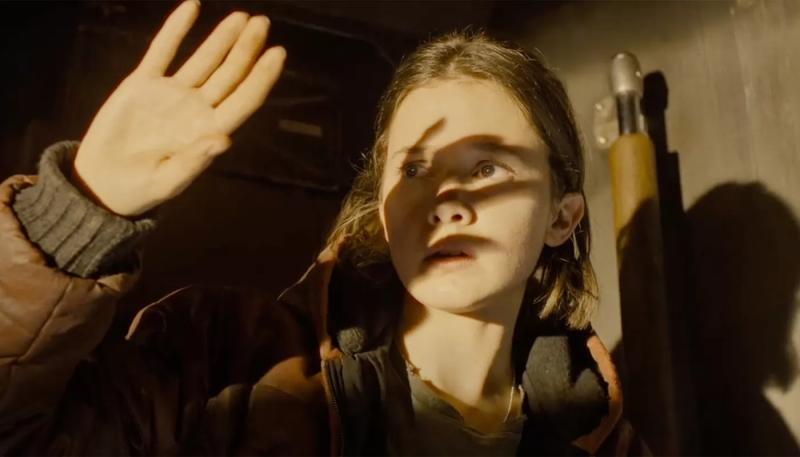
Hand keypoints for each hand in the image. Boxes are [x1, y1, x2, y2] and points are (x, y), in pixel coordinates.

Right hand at [72, 0, 285, 216]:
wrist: (101, 183)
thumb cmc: (139, 190)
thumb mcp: (166, 182)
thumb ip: (194, 162)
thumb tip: (224, 141)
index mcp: (207, 131)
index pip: (244, 100)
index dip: (262, 77)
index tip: (279, 53)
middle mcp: (196, 109)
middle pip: (230, 74)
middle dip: (247, 49)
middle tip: (263, 23)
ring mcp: (172, 94)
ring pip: (204, 60)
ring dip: (223, 38)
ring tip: (243, 17)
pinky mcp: (143, 84)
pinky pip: (163, 50)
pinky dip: (177, 29)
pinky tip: (193, 7)